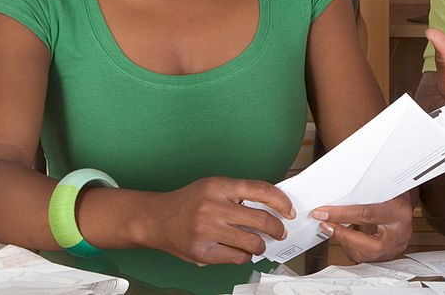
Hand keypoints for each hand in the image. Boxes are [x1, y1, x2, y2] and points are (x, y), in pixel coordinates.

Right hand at [144, 177, 294, 265]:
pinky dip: (245, 257)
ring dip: (261, 246)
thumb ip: (239, 193)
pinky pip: (237, 258)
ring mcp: (207, 230)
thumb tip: (273, 205)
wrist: (156, 219)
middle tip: (280, 232)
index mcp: (219, 186)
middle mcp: (213, 206)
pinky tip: (242, 252)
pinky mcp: (202, 252)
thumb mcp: (213, 187)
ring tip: (259, 244)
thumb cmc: (188, 202)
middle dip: (277, 229)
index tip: (289, 211)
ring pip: (252, 242)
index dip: (281, 202)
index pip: (261, 190)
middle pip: (261, 220)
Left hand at [311, 193, 412, 262]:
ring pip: (365, 254)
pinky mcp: (388, 253)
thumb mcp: (380, 185)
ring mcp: (396, 246)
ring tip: (333, 227)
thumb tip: (334, 194)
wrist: (406, 200)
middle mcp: (400, 232)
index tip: (323, 213)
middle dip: (343, 236)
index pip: (366, 215)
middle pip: (369, 246)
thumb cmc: (394, 191)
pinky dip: (351, 246)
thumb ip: (360, 191)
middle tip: (326, 225)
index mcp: (399, 212)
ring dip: (345, 242)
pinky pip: (365, 256)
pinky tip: (344, 235)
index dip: (341, 215)